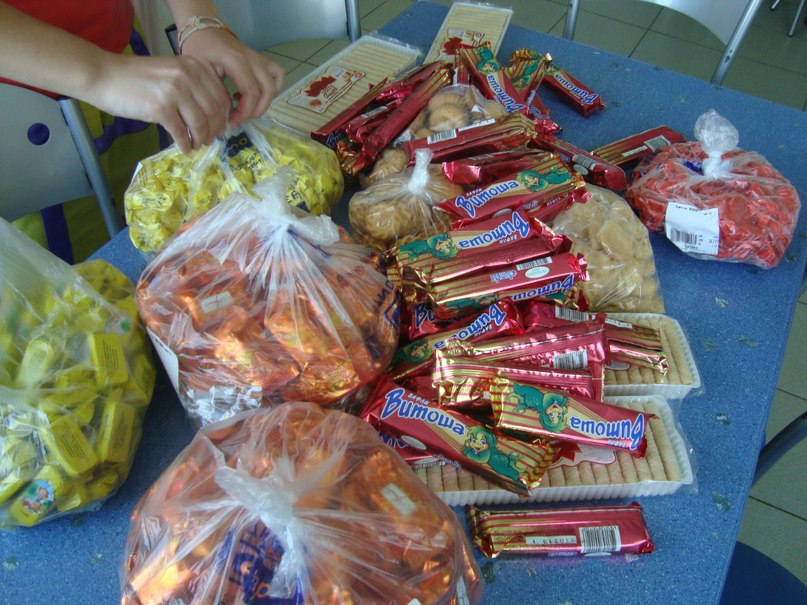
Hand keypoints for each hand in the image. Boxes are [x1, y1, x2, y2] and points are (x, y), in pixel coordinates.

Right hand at [87, 53, 231, 153]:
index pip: (221, 96)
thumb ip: (193, 86)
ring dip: (201, 140)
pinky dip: (186, 144)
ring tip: (196, 145)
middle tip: (208, 140)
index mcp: (194, 65)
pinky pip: (182, 133)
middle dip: (214, 131)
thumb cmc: (136, 77)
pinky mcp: (161, 108)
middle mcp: (187, 76)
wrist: (103, 75)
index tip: (219, 128)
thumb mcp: (171, 72)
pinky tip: (184, 148)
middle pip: (214, 112)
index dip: (223, 117)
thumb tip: (214, 116)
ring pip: (201, 124)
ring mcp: (175, 91)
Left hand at [180, 28, 284, 124]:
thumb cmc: (199, 50)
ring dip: (264, 102)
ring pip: (274, 85)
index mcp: (235, 59)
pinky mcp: (263, 60)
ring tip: (246, 107)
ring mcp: (260, 58)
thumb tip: (227, 115)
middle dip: (256, 111)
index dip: (245, 111)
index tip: (231, 120)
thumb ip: (217, 93)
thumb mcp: (201, 72)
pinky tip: (256, 94)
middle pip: (267, 90)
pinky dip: (273, 89)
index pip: (251, 91)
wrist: (203, 31)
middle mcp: (252, 58)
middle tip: (239, 118)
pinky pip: (278, 75)